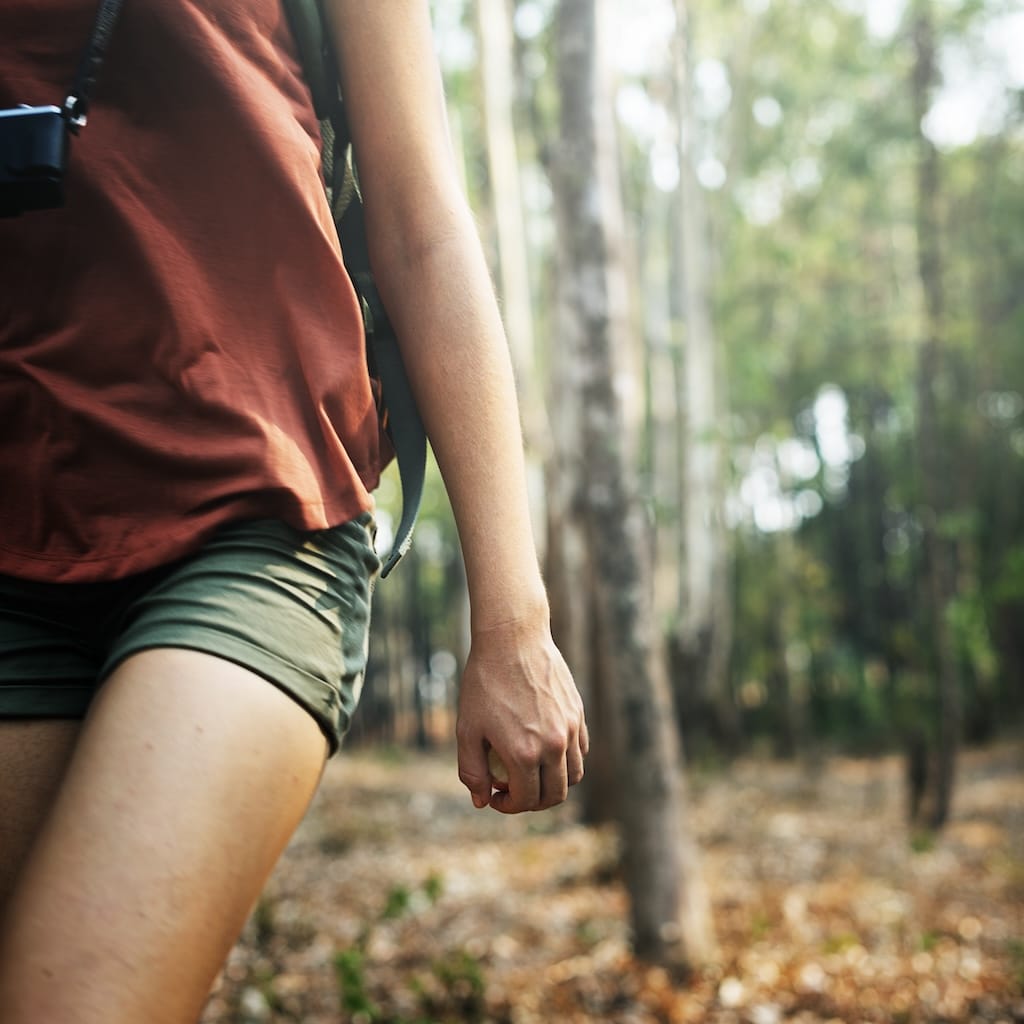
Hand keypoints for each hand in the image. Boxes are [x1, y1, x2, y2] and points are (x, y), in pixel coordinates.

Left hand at [455, 619, 587, 812]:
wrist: (512, 639)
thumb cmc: (485, 681)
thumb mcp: (467, 728)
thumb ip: (471, 770)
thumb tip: (481, 801)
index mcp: (524, 753)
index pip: (526, 800)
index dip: (508, 805)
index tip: (496, 795)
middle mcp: (553, 745)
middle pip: (555, 795)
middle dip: (533, 802)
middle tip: (514, 790)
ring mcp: (569, 728)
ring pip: (574, 775)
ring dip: (554, 783)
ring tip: (531, 772)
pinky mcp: (577, 713)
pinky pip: (581, 750)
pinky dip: (567, 760)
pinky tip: (545, 749)